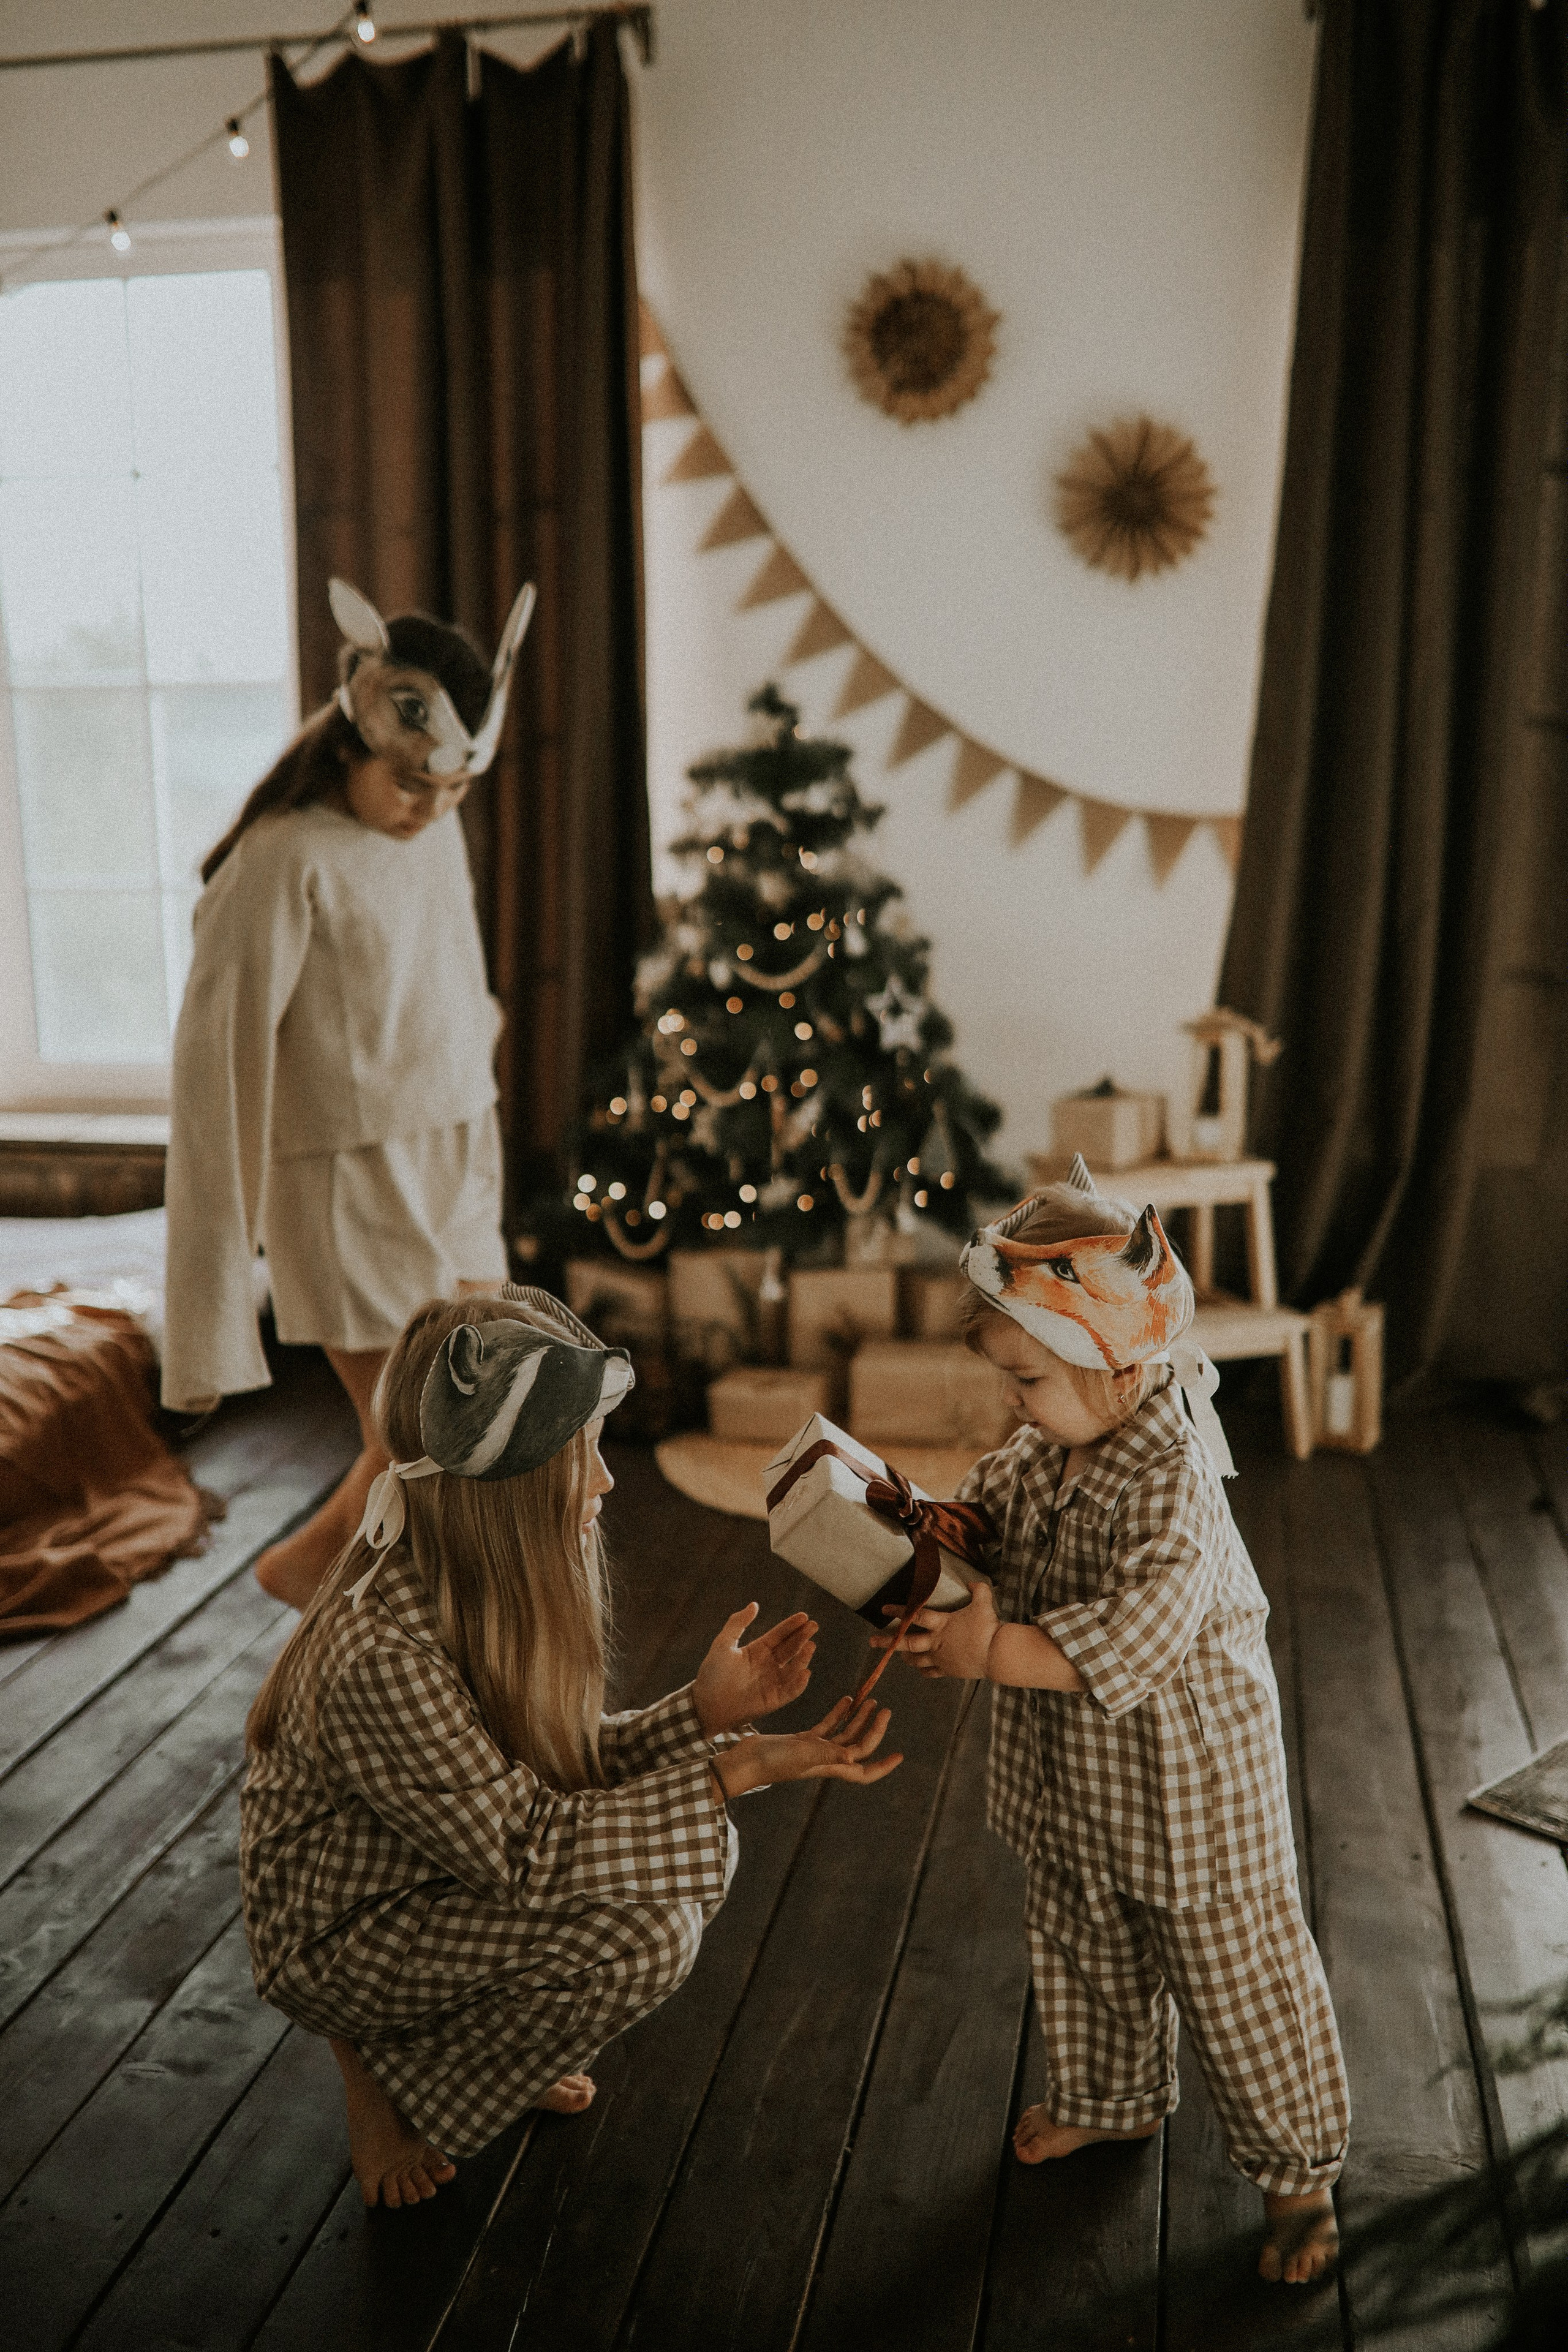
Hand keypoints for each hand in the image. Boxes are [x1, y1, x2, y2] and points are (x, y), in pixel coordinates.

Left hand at [693, 1604, 816, 1736]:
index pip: (779, 1635)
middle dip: (802, 1637)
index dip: (791, 1626)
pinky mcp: (773, 1700)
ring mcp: (772, 1683)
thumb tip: (754, 1604)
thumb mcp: (723, 1644)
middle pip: (789, 1649)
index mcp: (757, 1651)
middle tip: (814, 1625)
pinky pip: (790, 1691)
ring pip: (793, 1668)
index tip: (804, 1616)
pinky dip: (799, 1683)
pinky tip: (805, 1672)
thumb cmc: (712, 1674)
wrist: (706, 1705)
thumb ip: (737, 1624)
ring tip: (810, 1646)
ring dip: (803, 1658)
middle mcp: (768, 1665)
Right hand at [712, 1696, 902, 1797]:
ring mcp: (814, 1750)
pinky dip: (838, 1713)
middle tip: (886, 1710)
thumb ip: (826, 1755)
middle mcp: (825, 1761)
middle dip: (874, 1730)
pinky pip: (827, 1726)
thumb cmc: (772, 1762)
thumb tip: (853, 1760)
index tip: (899, 1755)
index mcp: (829, 1767)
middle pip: (858, 1747)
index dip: (883, 1766)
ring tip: (871, 1700)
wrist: (746, 1760)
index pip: (863, 1772)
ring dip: (858, 1718)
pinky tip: (847, 1699)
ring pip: (844, 1734)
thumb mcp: (801, 1755)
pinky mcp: (802, 1740)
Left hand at [870, 1578, 999, 1680]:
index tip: (884, 1609)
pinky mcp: (948, 1671)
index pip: (915, 1616)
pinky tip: (921, 1670)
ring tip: (898, 1655)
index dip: (899, 1611)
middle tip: (872, 1641)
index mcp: (941, 1624)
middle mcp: (936, 1642)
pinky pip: (931, 1672)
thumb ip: (978, 1590)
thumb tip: (972, 1582)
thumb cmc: (989, 1627)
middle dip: (888, 1642)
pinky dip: (924, 1671)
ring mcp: (941, 1658)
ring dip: (906, 1657)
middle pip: (907, 1643)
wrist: (997, 1654)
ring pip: (916, 1660)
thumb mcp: (984, 1602)